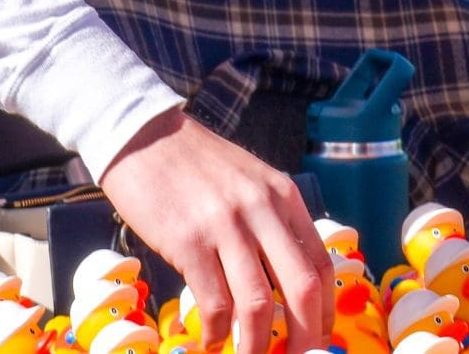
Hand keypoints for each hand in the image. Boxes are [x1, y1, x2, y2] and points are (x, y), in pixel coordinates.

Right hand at [98, 109, 330, 353]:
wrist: (143, 136)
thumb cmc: (195, 163)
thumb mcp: (249, 181)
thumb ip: (270, 221)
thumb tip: (284, 279)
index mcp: (283, 196)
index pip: (320, 262)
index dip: (325, 309)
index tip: (320, 338)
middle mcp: (262, 210)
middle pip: (301, 287)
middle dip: (304, 335)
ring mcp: (226, 226)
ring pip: (258, 304)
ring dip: (255, 345)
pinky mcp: (188, 242)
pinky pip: (213, 303)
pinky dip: (216, 333)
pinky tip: (210, 342)